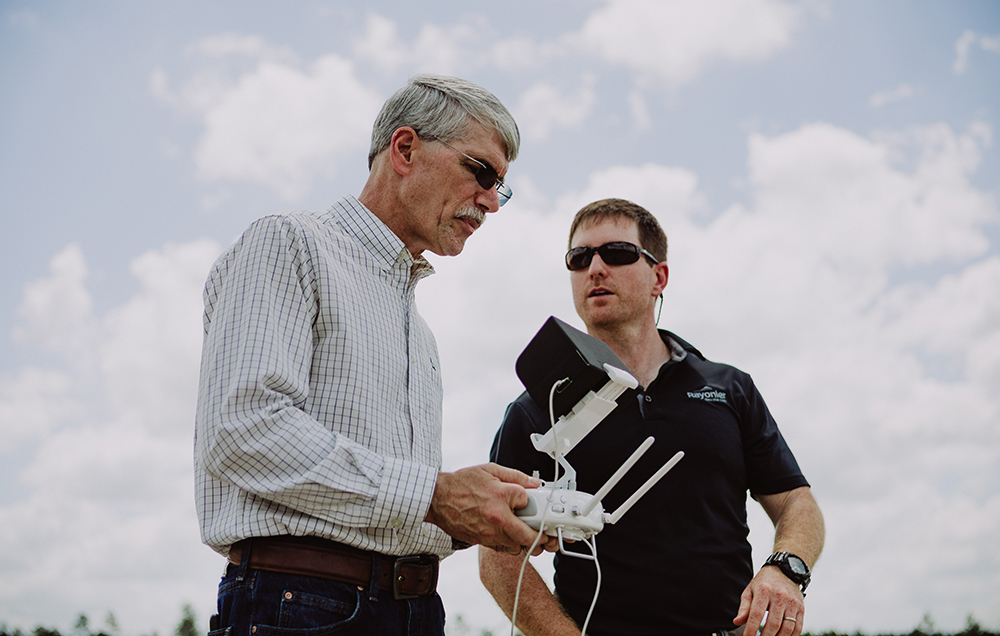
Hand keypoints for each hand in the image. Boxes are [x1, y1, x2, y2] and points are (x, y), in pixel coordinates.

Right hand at [425, 463, 558, 554]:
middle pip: (529, 536)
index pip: (530, 502)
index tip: (535, 501)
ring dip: (524, 540)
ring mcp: (489, 534)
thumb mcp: (490, 470)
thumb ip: (516, 477)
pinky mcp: (482, 541)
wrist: (437, 499)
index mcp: (500, 499)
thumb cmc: (461, 484)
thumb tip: (534, 484)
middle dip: (540, 536)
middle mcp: (496, 520)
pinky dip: (509, 543)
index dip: (534, 500)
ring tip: (525, 530)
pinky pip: (503, 548)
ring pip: (517, 547)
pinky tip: (509, 533)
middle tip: (545, 531)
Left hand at [733, 566, 803, 635]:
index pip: (757, 614)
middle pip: (773, 623)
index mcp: (764, 591)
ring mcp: (792, 602)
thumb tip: (737, 621)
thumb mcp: (750, 590)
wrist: (785, 571)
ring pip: (787, 627)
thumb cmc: (764, 583)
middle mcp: (779, 596)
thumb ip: (744, 608)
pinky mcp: (801, 608)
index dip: (751, 629)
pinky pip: (798, 627)